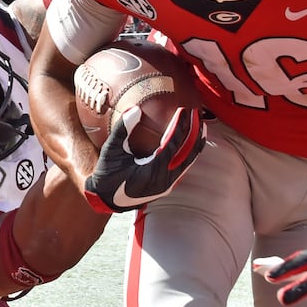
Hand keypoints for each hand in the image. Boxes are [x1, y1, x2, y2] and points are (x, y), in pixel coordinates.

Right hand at [82, 104, 205, 213]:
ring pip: (188, 162)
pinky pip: (183, 167)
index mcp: (152, 171)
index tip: (184, 110)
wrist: (106, 198)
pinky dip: (189, 153)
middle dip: (194, 132)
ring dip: (195, 143)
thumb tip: (135, 109)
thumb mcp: (111, 150)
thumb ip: (123, 129)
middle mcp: (164, 180)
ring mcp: (167, 185)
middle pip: (187, 154)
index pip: (173, 145)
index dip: (180, 126)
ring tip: (200, 126)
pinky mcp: (167, 186)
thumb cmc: (108, 174)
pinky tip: (191, 143)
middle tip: (197, 113)